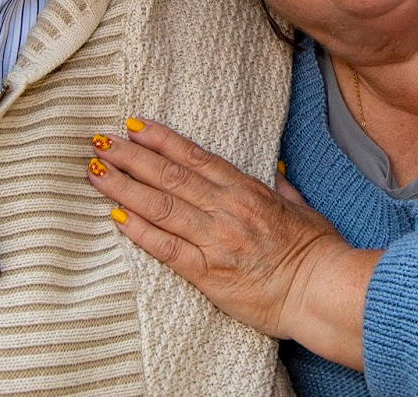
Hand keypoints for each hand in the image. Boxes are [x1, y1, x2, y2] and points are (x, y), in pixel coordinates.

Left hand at [87, 120, 376, 368]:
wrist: (323, 291)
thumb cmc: (317, 252)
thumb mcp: (301, 210)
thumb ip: (281, 191)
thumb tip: (273, 172)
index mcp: (247, 190)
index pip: (196, 157)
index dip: (161, 140)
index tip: (134, 126)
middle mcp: (227, 208)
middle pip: (169, 175)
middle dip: (131, 157)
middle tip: (99, 141)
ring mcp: (215, 239)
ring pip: (161, 205)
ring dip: (124, 187)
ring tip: (95, 171)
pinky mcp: (208, 272)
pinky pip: (166, 248)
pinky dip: (139, 230)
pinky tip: (114, 216)